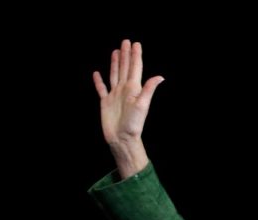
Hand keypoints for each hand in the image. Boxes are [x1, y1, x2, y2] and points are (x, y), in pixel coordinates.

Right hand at [92, 39, 164, 176]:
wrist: (122, 139)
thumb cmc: (134, 124)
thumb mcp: (142, 105)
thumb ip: (149, 90)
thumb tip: (160, 77)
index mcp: (133, 88)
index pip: (135, 68)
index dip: (135, 56)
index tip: (136, 43)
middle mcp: (124, 90)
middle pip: (125, 68)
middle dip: (126, 55)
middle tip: (126, 41)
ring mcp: (114, 95)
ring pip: (114, 75)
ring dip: (115, 63)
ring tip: (116, 52)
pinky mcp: (105, 102)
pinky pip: (101, 89)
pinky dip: (99, 81)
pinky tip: (97, 73)